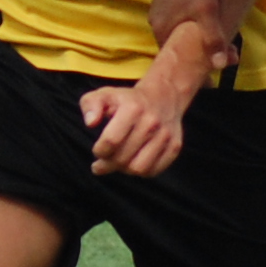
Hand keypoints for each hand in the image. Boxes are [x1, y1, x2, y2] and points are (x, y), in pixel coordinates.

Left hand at [80, 49, 201, 177]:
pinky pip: (154, 170)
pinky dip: (140, 171)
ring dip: (124, 170)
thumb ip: (91, 104)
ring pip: (139, 168)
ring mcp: (165, 135)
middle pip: (123, 158)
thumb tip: (90, 123)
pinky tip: (132, 163)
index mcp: (133, 108)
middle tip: (102, 163)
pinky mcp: (174, 146)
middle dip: (107, 164)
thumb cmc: (127, 100)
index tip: (97, 151)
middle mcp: (151, 122)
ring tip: (117, 163)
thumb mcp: (105, 95)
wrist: (163, 95)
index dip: (99, 151)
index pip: (111, 141)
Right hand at [147, 0, 236, 71]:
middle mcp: (157, 21)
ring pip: (179, 34)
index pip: (173, 61)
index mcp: (161, 29)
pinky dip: (194, 28)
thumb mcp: (208, 11)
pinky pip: (181, 21)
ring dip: (196, 41)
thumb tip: (220, 65)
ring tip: (218, 47)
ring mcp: (162, 9)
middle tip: (219, 63)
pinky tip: (209, 26)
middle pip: (177, 48)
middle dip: (196, 57)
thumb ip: (213, 39)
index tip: (207, 82)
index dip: (191, 72)